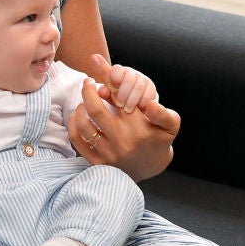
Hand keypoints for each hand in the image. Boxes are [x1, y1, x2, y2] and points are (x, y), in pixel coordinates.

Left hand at [69, 55, 179, 180]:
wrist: (150, 167)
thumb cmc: (159, 139)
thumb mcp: (171, 124)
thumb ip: (163, 112)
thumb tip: (149, 104)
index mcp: (139, 128)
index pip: (119, 99)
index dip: (108, 84)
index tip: (102, 77)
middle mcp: (122, 141)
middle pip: (95, 110)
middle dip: (88, 90)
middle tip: (88, 81)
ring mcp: (108, 152)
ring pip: (83, 124)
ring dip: (80, 107)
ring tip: (85, 100)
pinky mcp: (97, 162)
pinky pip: (76, 139)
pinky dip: (74, 123)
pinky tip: (79, 115)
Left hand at [96, 58, 156, 112]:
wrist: (131, 107)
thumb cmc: (115, 99)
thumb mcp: (108, 95)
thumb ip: (104, 92)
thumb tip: (102, 91)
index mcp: (117, 72)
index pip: (117, 70)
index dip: (115, 77)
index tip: (113, 87)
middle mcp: (130, 73)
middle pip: (129, 77)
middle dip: (124, 92)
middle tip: (119, 104)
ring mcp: (142, 80)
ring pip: (139, 86)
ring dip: (133, 99)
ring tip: (127, 109)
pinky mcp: (151, 88)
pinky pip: (149, 93)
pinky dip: (144, 101)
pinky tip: (139, 108)